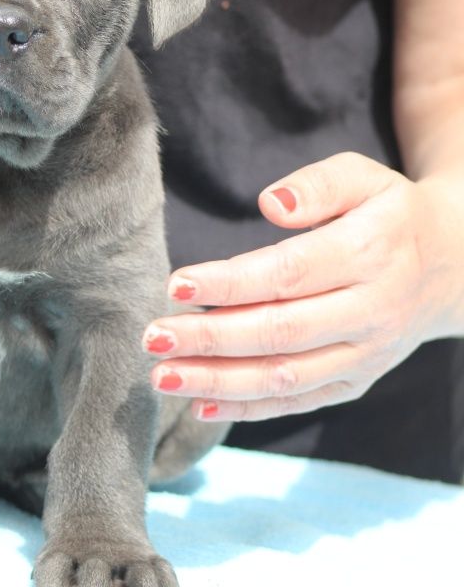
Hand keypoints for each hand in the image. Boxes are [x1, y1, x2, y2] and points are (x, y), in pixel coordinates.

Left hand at [143, 152, 463, 422]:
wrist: (452, 266)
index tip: (176, 285)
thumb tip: (270, 204)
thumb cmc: (389, 212)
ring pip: (284, 377)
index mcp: (370, 253)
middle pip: (280, 332)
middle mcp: (371, 311)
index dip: (230, 283)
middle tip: (153, 336)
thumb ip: (317, 185)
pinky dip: (248, 409)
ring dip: (218, 381)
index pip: (289, 274)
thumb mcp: (364, 176)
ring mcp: (365, 354)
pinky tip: (200, 404)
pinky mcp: (356, 382)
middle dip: (210, 339)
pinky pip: (298, 402)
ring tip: (161, 377)